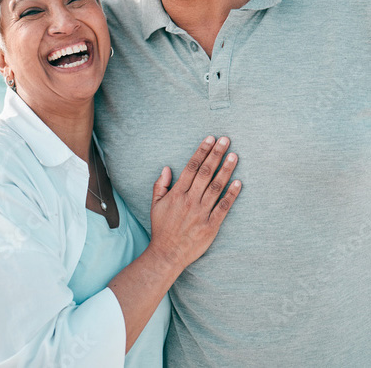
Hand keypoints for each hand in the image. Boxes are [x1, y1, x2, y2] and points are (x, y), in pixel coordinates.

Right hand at [149, 136, 240, 274]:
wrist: (167, 254)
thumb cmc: (162, 228)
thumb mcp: (155, 204)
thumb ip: (160, 185)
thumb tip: (166, 168)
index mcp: (177, 193)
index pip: (191, 167)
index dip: (202, 151)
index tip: (210, 139)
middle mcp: (190, 200)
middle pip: (206, 173)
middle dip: (216, 154)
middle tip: (226, 140)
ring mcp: (201, 213)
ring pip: (216, 187)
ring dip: (226, 170)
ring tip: (234, 156)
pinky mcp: (211, 225)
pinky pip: (224, 207)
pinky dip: (232, 194)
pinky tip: (239, 182)